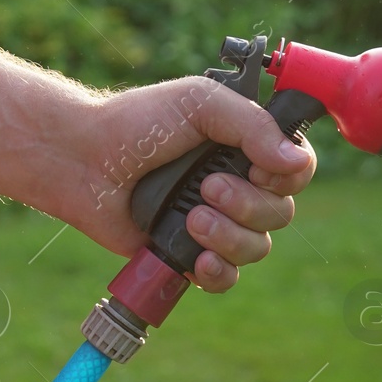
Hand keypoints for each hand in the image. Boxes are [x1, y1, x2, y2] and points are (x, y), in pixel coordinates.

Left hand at [0, 43, 316, 289]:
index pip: (297, 169)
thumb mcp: (202, 104)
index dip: (286, 176)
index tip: (256, 168)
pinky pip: (226, 277)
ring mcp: (216, 221)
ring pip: (258, 247)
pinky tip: (198, 260)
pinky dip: (218, 272)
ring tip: (191, 219)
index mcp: (247, 145)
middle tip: (206, 187)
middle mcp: (239, 183)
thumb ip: (253, 126)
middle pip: (281, 212)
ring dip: (230, 236)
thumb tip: (296, 163)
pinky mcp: (189, 253)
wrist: (83, 160)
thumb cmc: (138, 122)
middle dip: (249, 205)